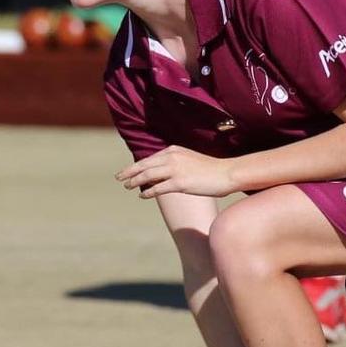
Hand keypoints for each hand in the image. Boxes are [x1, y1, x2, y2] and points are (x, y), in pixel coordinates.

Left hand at [116, 146, 237, 198]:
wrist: (227, 173)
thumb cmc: (211, 169)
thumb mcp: (190, 161)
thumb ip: (176, 163)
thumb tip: (164, 173)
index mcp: (174, 150)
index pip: (150, 158)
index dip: (137, 166)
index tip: (128, 171)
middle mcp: (172, 157)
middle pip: (144, 165)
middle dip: (129, 172)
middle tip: (119, 178)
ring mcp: (175, 170)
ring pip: (147, 175)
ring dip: (135, 182)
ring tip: (127, 187)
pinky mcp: (180, 183)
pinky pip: (158, 188)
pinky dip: (147, 192)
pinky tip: (142, 196)